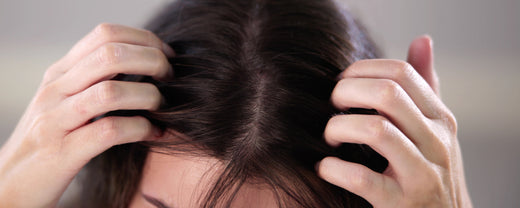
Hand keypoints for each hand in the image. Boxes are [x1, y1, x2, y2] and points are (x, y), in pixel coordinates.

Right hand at [0, 23, 173, 206]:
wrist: (9, 183)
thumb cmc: (49, 140)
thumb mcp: (65, 101)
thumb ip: (95, 80)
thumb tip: (145, 65)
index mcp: (60, 73)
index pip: (105, 34)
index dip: (144, 39)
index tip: (168, 55)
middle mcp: (55, 90)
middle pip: (111, 55)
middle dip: (152, 61)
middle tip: (171, 79)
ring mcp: (55, 120)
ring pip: (111, 92)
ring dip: (149, 96)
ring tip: (163, 107)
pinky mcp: (62, 152)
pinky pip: (109, 130)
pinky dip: (140, 129)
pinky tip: (154, 133)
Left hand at [316, 36, 472, 206]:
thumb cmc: (429, 169)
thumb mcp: (434, 129)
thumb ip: (425, 87)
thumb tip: (421, 40)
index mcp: (441, 119)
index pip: (401, 73)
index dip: (361, 70)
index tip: (342, 82)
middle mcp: (437, 142)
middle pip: (386, 93)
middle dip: (346, 92)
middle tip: (331, 104)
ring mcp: (422, 174)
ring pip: (374, 129)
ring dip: (338, 127)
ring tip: (329, 136)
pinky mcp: (401, 203)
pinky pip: (361, 177)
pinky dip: (333, 168)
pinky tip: (325, 167)